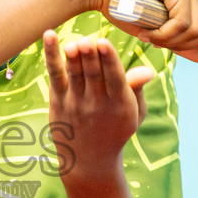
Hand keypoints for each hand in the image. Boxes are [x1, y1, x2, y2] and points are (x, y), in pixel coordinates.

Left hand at [42, 31, 155, 178]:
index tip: (104, 43)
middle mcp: (96, 103)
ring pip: (74, 76)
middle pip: (93, 76)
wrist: (90, 160)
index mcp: (119, 103)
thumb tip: (148, 70)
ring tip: (72, 43)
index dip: (108, 60)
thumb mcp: (134, 112)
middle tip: (86, 40)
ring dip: (72, 58)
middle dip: (90, 58)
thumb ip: (137, 88)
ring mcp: (75, 103)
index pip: (115, 79)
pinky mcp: (58, 101)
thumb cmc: (116, 129)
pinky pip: (55, 75)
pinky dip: (51, 56)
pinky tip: (48, 36)